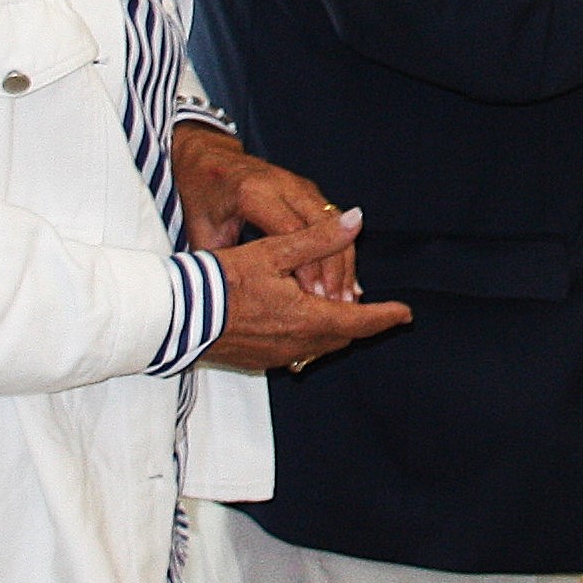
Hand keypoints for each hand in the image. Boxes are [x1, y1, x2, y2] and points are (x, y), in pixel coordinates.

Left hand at [171, 126, 355, 298]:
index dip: (307, 264)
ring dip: (343, 261)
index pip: (291, 231)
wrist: (208, 160)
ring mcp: (299, 185)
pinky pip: (333, 221)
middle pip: (322, 226)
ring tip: (346, 297)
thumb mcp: (202, 231)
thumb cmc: (203, 197)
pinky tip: (345, 279)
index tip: (313, 296)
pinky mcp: (309, 190)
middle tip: (339, 303)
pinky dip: (342, 249)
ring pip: (335, 223)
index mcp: (253, 193)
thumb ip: (220, 262)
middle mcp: (282, 185)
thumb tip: (234, 300)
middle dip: (334, 267)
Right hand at [201, 210, 411, 372]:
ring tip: (336, 309)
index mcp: (307, 319)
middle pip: (341, 336)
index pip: (360, 322)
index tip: (406, 313)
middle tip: (372, 307)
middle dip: (359, 322)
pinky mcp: (258, 362)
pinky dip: (307, 335)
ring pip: (318, 346)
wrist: (176, 313)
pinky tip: (297, 320)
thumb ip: (319, 238)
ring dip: (331, 329)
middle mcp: (297, 345)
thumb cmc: (223, 279)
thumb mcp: (273, 250)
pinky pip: (295, 352)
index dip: (385, 316)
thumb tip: (357, 220)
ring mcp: (276, 357)